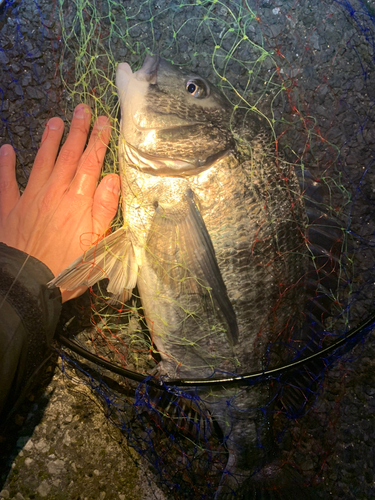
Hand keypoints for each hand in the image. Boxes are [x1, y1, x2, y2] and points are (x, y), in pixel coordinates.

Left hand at [0, 104, 119, 301]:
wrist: (27, 283)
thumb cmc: (67, 268)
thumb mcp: (97, 245)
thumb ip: (104, 210)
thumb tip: (112, 179)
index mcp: (78, 201)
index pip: (90, 163)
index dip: (97, 140)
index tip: (103, 120)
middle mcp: (54, 192)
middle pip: (68, 156)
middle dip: (77, 131)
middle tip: (82, 109)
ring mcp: (29, 198)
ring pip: (41, 161)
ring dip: (49, 140)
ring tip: (55, 120)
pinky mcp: (9, 208)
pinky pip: (6, 181)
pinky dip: (6, 164)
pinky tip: (7, 149)